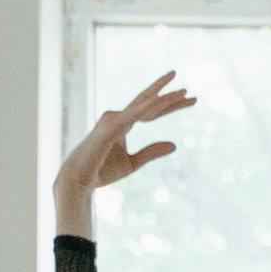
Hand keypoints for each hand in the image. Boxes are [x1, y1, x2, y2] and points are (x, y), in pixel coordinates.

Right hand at [48, 75, 190, 233]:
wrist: (80, 179)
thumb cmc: (102, 171)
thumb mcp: (133, 163)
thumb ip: (152, 152)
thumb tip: (175, 145)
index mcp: (124, 123)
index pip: (152, 111)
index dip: (171, 106)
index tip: (191, 100)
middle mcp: (119, 117)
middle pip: (150, 103)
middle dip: (170, 97)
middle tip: (191, 93)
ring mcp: (113, 119)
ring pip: (143, 106)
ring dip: (163, 99)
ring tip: (182, 92)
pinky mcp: (110, 127)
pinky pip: (132, 115)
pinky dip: (146, 108)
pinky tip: (160, 101)